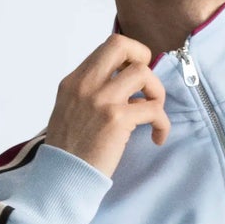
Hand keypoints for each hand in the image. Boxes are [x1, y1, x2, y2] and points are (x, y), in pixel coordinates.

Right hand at [43, 34, 170, 178]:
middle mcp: (86, 84)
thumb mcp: (69, 111)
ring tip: (153, 115)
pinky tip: (157, 138)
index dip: (128, 57)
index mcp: (74, 81)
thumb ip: (90, 94)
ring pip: (143, 73)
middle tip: (146, 85)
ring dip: (157, 93)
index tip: (133, 79)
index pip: (107, 48)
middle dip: (144, 58)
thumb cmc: (69, 152)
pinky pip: (154, 109)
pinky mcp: (117, 119)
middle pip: (122, 45)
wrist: (62, 178)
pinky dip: (162, 124)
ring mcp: (101, 99)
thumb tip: (122, 86)